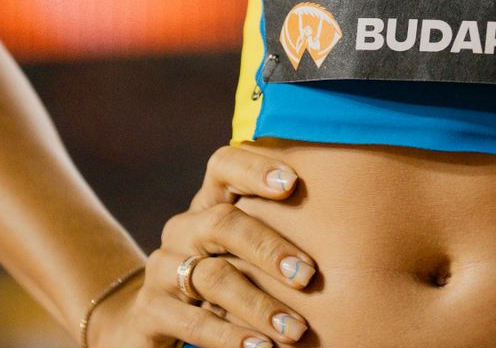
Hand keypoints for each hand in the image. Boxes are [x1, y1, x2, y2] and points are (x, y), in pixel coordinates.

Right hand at [91, 142, 314, 347]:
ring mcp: (162, 269)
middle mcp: (182, 229)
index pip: (223, 166)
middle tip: (308, 276)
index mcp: (207, 204)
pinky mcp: (149, 311)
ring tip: (295, 330)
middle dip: (269, 249)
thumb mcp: (242, 252)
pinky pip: (194, 322)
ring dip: (259, 305)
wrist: (153, 321)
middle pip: (223, 223)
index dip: (254, 169)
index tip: (292, 183)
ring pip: (214, 277)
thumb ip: (275, 232)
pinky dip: (231, 337)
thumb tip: (346, 226)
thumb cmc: (221, 278)